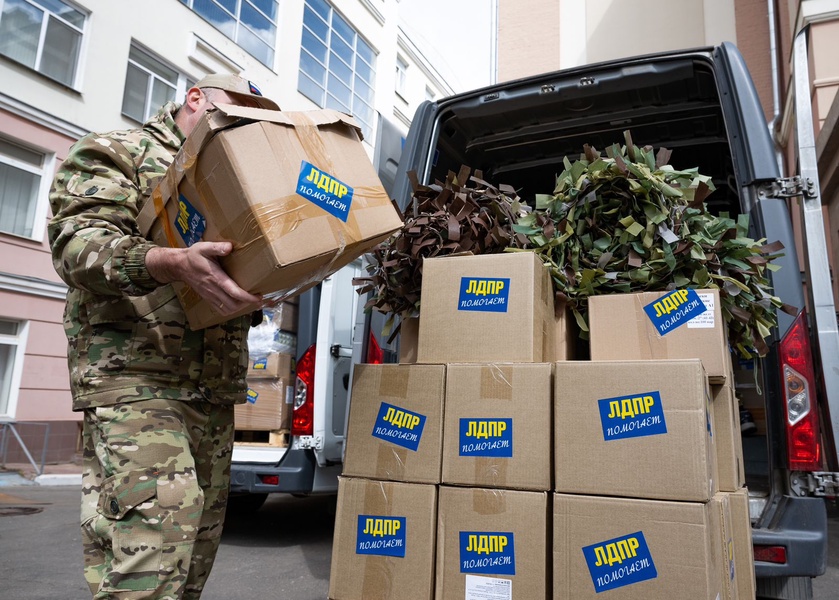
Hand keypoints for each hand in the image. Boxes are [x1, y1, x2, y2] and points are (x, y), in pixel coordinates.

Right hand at [146, 242, 262, 315]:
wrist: (179, 266)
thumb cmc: (193, 256)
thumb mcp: (204, 247)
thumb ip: (217, 247)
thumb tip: (229, 247)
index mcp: (215, 278)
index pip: (234, 292)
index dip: (248, 297)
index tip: (259, 297)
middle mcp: (213, 289)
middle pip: (233, 304)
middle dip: (247, 304)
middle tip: (257, 297)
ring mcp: (210, 296)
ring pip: (228, 309)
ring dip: (240, 308)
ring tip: (249, 300)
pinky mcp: (208, 299)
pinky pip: (221, 310)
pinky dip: (231, 309)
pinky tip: (237, 302)